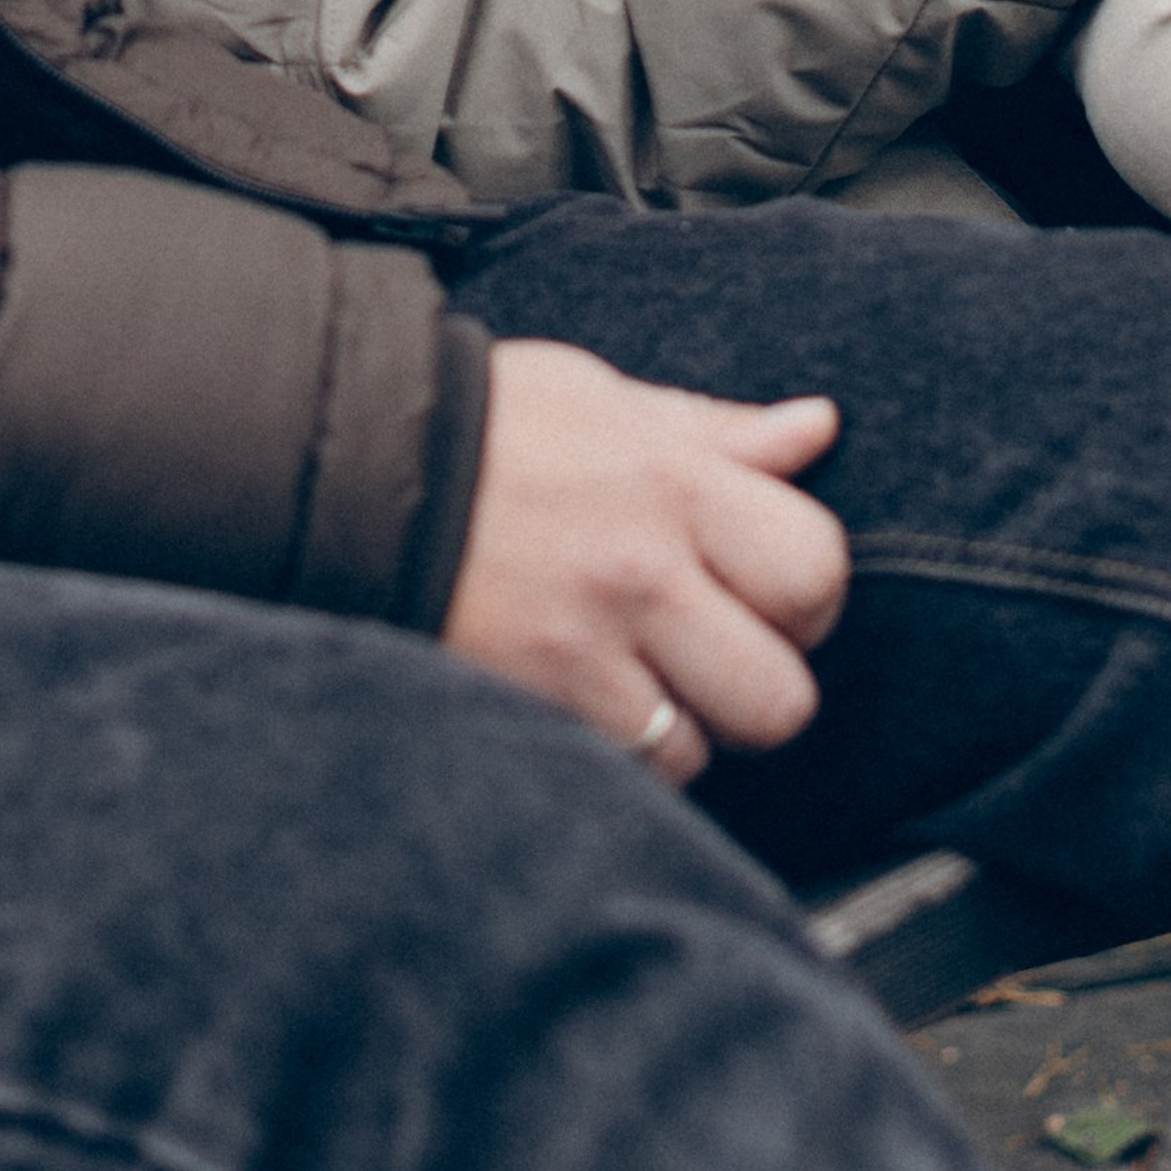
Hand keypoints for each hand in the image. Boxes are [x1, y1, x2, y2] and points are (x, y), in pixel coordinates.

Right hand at [443, 341, 848, 781]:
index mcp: (674, 480)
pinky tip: (587, 696)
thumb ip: (716, 430)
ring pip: (704, 748)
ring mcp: (586, 647)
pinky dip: (620, 750)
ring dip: (684, 725)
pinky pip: (628, 770)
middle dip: (760, 680)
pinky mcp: (535, 702)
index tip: (768, 592)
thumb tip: (817, 428)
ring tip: (636, 672)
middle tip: (712, 648)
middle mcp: (643, 570)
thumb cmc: (490, 427)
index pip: (815, 569)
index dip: (810, 596)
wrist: (352, 469)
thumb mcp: (603, 399)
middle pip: (782, 693)